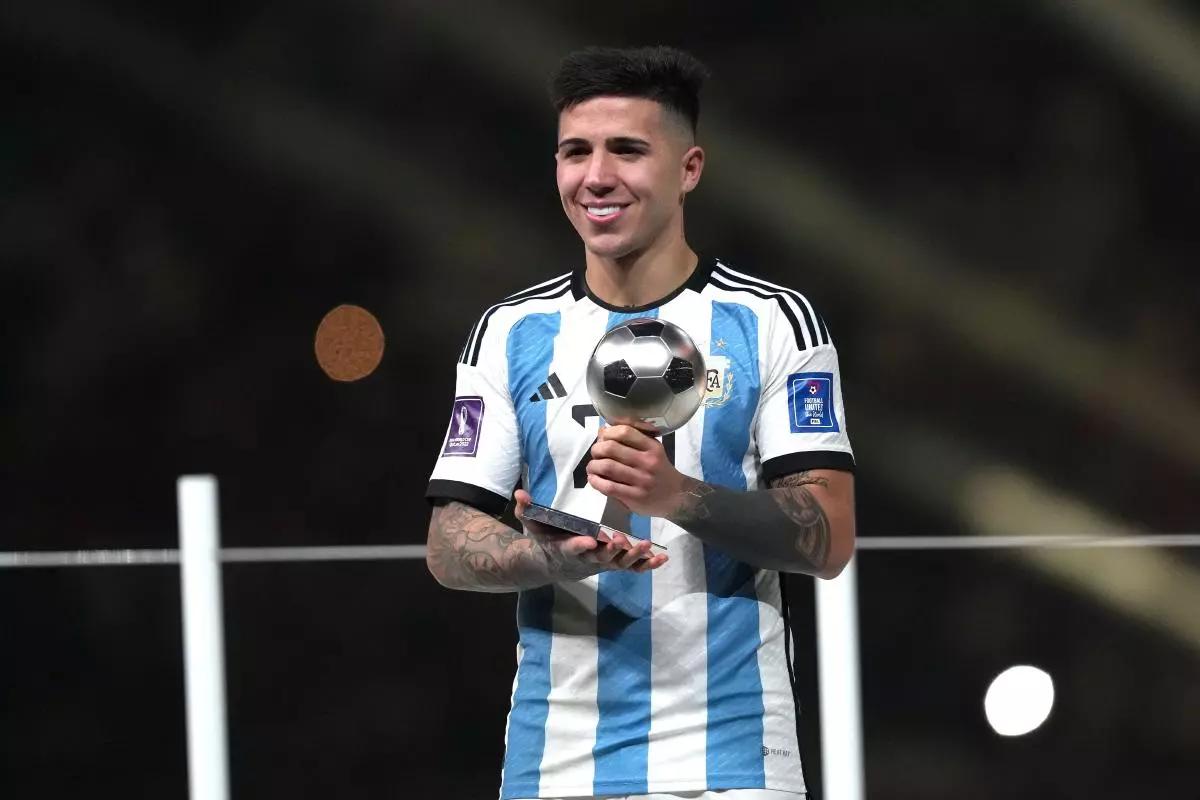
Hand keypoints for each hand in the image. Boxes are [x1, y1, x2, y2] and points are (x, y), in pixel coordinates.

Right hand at [513, 489, 666, 573]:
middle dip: (612, 550)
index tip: (588, 540)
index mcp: (567, 548)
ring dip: (634, 556)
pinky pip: (632, 567)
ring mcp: (603, 563)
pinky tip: (662, 559)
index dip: (579, 546)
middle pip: (601, 558)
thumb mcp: (534, 526)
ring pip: (620, 563)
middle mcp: (587, 559)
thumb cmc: (547, 539)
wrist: (557, 563)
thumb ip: (526, 510)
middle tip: (622, 540)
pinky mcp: (614, 564)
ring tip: (648, 546)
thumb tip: (519, 493)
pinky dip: (647, 565)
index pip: (572, 548)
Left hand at [585, 424, 686, 517]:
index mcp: (652, 447)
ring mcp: (641, 481)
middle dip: (596, 449)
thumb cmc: (660, 471)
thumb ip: (630, 440)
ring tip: (592, 467)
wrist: (676, 497)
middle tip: (595, 453)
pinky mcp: (635, 497)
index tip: (602, 437)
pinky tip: (594, 479)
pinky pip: (608, 487)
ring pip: (607, 467)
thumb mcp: (652, 450)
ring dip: (593, 465)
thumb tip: (602, 430)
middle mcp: (648, 462)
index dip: (607, 432)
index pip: (624, 432)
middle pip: (611, 448)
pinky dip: (595, 481)